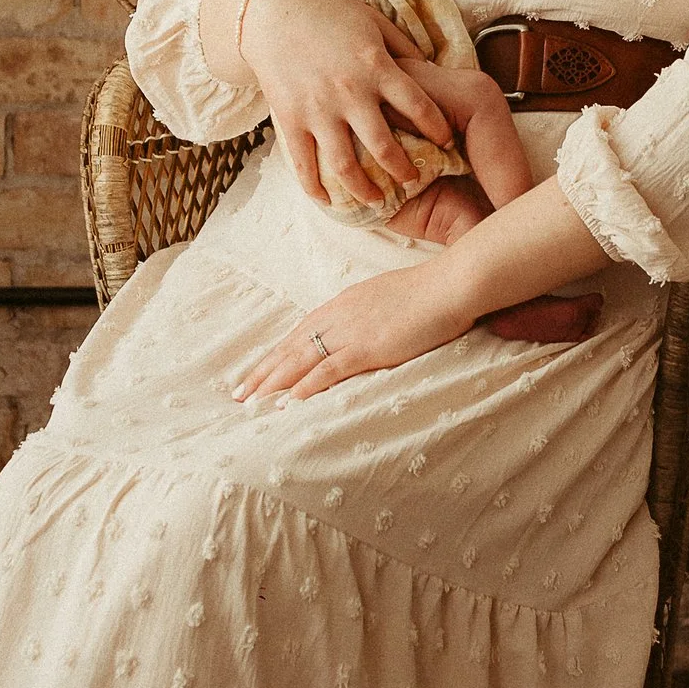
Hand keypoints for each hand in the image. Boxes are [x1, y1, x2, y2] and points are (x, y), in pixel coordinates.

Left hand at [235, 260, 472, 403]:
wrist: (450, 285)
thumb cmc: (430, 292)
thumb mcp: (389, 299)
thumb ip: (370, 315)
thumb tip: (366, 329)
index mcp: (343, 304)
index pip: (299, 332)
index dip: (276, 354)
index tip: (258, 371)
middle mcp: (338, 316)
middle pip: (290, 347)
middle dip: (263, 372)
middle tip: (239, 394)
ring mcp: (351, 332)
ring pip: (300, 360)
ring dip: (272, 383)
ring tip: (251, 402)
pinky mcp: (367, 347)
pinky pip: (329, 370)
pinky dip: (305, 386)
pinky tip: (287, 402)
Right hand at [237, 0, 452, 206]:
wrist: (272, 14)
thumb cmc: (329, 14)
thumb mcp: (373, 21)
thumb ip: (403, 47)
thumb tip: (434, 70)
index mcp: (377, 67)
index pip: (419, 107)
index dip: (438, 129)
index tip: (446, 142)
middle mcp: (351, 93)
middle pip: (385, 147)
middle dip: (404, 171)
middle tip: (413, 180)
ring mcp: (318, 109)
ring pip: (346, 166)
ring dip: (365, 190)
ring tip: (377, 201)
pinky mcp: (290, 119)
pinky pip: (304, 164)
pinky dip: (316, 188)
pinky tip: (328, 200)